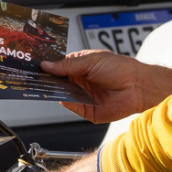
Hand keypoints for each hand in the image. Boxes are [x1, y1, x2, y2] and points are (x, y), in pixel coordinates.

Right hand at [42, 49, 171, 122]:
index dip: (47, 66)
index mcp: (80, 66)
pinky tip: (61, 96)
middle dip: (47, 80)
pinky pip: (72, 106)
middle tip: (34, 77)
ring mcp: (83, 96)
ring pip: (62, 94)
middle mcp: (80, 81)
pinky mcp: (88, 110)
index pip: (58, 66)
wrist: (138, 86)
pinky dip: (66, 102)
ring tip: (43, 85)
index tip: (35, 66)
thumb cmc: (121, 68)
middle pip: (58, 82)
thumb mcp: (90, 60)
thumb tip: (47, 65)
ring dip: (54, 91)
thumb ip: (67, 65)